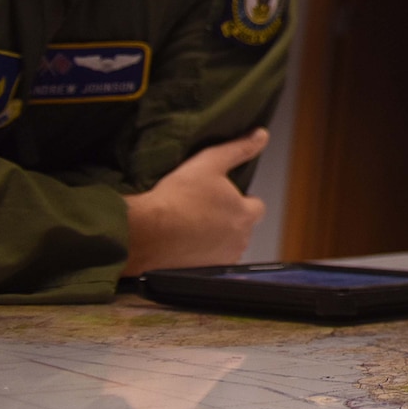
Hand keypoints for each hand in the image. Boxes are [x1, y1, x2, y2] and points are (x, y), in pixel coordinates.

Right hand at [122, 128, 267, 274]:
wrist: (146, 233)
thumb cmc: (178, 197)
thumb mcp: (209, 163)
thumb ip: (239, 149)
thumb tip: (261, 135)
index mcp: (246, 215)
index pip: (257, 206)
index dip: (241, 200)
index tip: (221, 196)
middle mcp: (240, 241)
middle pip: (241, 227)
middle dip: (228, 219)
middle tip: (201, 209)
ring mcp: (221, 260)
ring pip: (225, 246)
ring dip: (214, 238)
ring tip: (189, 225)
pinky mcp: (201, 274)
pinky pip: (207, 262)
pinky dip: (199, 254)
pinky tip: (181, 243)